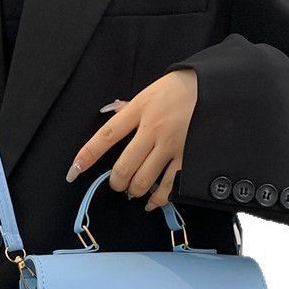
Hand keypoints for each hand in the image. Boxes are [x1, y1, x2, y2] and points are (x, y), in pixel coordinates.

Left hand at [65, 69, 197, 210]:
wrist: (214, 87)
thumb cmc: (178, 90)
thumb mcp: (148, 93)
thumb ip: (128, 111)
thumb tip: (111, 120)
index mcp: (140, 110)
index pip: (106, 136)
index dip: (87, 155)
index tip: (73, 171)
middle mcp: (153, 130)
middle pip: (124, 168)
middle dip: (116, 182)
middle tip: (117, 183)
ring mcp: (171, 146)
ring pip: (143, 181)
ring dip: (134, 191)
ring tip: (133, 190)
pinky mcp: (188, 159)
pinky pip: (168, 187)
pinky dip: (157, 199)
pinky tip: (151, 201)